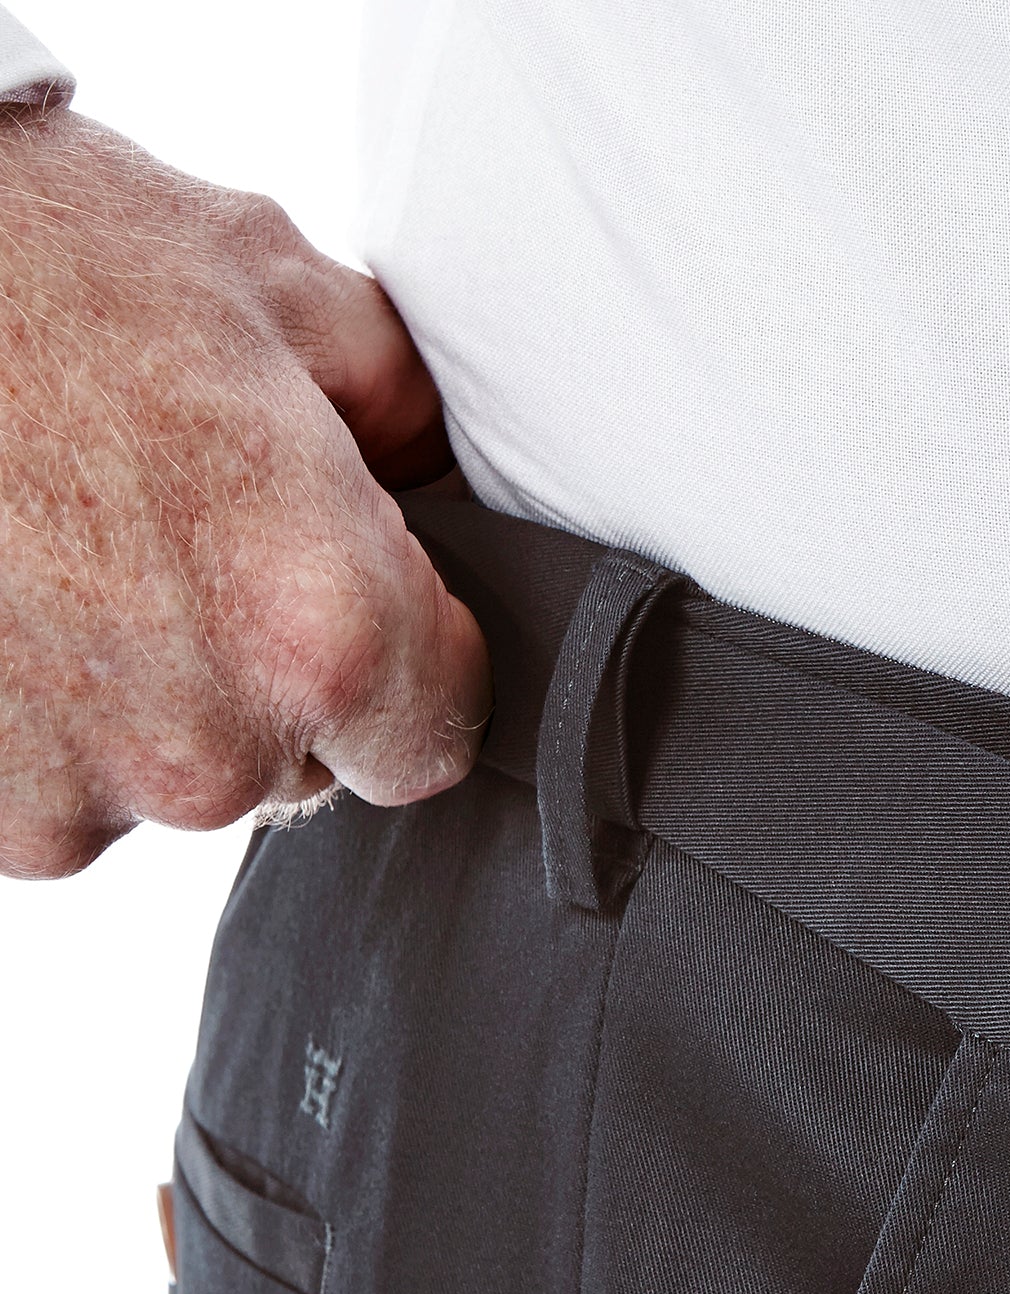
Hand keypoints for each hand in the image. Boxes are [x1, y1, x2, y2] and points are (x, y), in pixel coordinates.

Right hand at [0, 106, 486, 877]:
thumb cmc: (34, 261)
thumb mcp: (277, 288)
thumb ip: (405, 411)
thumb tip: (449, 473)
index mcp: (325, 636)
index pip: (438, 734)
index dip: (410, 658)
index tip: (360, 591)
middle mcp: (211, 752)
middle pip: (305, 760)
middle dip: (271, 671)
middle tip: (181, 537)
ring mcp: (78, 799)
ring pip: (174, 776)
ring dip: (150, 699)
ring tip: (73, 557)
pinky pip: (58, 790)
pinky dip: (40, 720)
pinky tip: (11, 604)